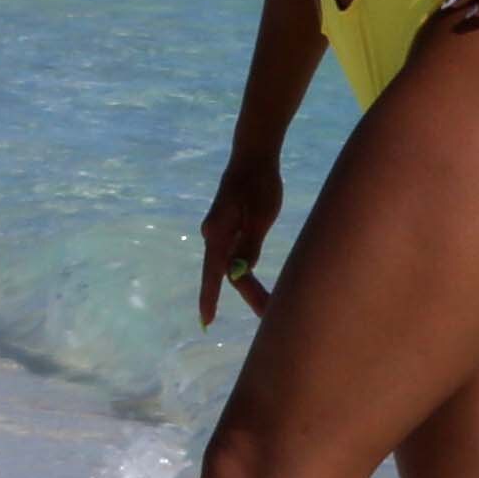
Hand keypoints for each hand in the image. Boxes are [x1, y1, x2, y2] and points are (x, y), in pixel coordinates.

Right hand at [196, 160, 282, 326]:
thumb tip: (237, 274)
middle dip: (249, 295)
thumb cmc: (260, 183)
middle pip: (228, 273)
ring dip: (250, 286)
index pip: (214, 271)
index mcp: (219, 232)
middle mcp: (214, 236)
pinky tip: (258, 284)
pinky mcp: (230, 230)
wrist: (252, 156)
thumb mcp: (261, 215)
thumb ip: (249, 244)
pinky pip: (236, 257)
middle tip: (270, 316)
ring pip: (233, 267)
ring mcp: (221, 233)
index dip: (210, 298)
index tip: (206, 322)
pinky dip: (247, 272)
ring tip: (272, 306)